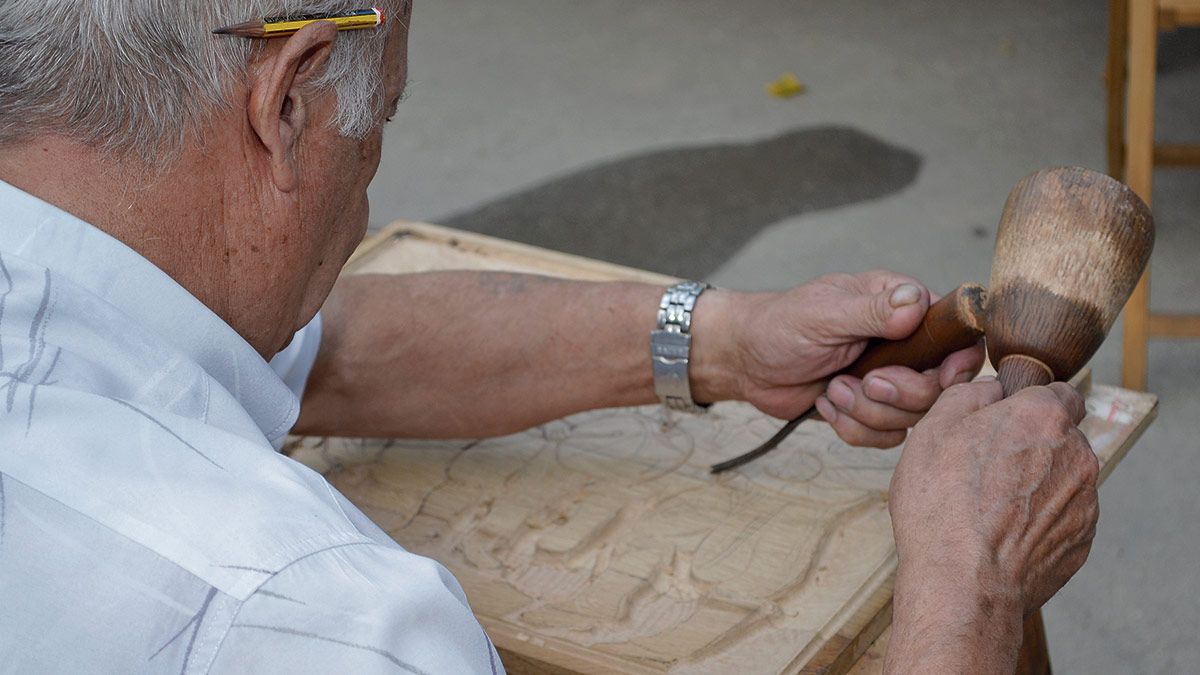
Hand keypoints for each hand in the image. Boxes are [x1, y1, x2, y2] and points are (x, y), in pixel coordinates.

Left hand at [694, 271, 983, 446]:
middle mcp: (902, 343)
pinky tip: (827, 405)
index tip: (937, 377)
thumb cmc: (778, 326)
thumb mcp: (823, 314)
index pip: (956, 335)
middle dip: (900, 394)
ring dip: (867, 412)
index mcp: (899, 306)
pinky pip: (886, 436)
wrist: (745, 362)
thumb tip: (917, 301)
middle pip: (940, 386)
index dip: (956, 363)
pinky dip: (854, 429)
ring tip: (833, 389)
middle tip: (864, 382)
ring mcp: (888, 379)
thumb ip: (871, 311)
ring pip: (912, 417)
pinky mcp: (870, 410)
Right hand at [885, 380, 1098, 672]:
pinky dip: (1038, 520)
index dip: (1027, 403)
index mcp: (1043, 417)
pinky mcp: (1081, 541)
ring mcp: (1084, 501)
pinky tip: (1002, 533)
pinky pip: (1061, 517)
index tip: (1001, 422)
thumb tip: (991, 389)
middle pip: (1059, 437)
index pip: (1057, 391)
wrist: (962, 583)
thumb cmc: (942, 504)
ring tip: (989, 507)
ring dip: (1035, 483)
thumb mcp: (933, 428)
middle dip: (1030, 445)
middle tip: (985, 467)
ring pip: (1062, 478)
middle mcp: (1076, 454)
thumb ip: (969, 394)